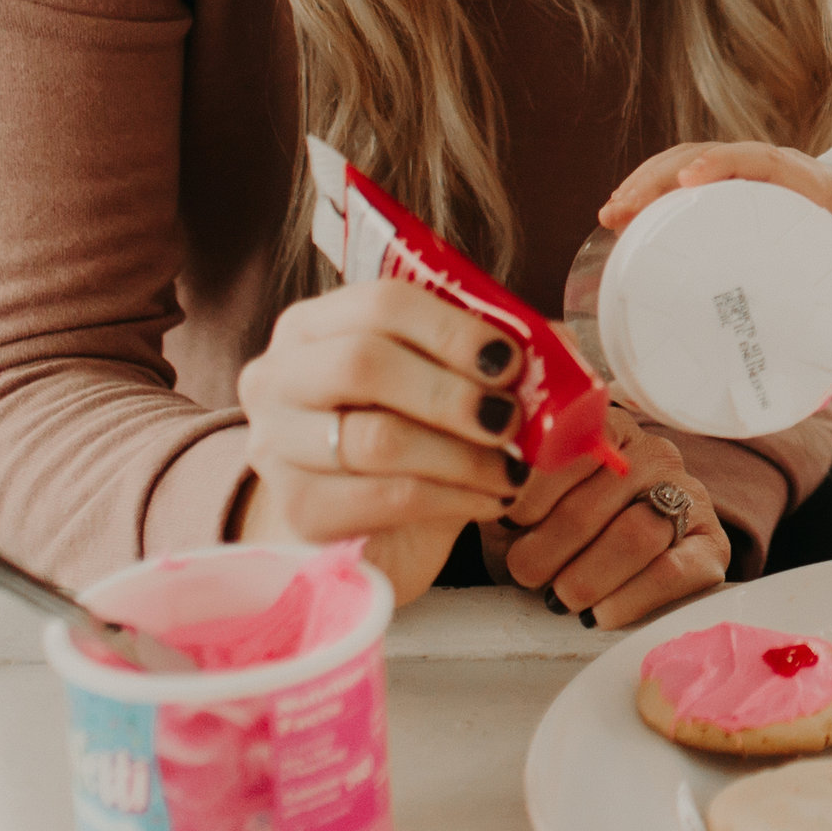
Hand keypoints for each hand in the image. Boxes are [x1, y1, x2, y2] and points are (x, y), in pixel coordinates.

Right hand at [240, 277, 525, 601]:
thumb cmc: (409, 437)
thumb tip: (556, 344)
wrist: (369, 528)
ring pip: (377, 438)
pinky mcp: (296, 510)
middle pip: (364, 363)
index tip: (509, 360)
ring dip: (463, 455)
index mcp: (314, 325)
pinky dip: (452, 498)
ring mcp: (276, 444)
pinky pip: (384, 497)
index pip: (380, 302)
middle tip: (509, 419)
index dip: (453, 328)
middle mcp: (278, 376)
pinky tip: (490, 499)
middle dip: (453, 393)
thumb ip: (489, 355)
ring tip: (513, 470)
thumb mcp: (446, 385)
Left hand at [495, 398, 729, 626]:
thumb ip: (506, 493)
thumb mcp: (522, 507)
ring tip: (557, 597)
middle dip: (550, 547)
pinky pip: (672, 572)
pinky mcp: (711, 547)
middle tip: (525, 572)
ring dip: (585, 576)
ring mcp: (689, 498)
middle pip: (597, 502)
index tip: (509, 521)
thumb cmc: (549, 533)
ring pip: (636, 536)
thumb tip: (488, 494)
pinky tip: (597, 614)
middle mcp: (655, 455)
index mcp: (607, 430)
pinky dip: (629, 599)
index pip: (573, 445)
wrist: (599, 567)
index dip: (534, 489)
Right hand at [601, 141, 831, 318]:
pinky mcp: (734, 184)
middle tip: (619, 213)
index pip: (763, 161)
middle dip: (657, 179)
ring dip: (645, 181)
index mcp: (811, 186)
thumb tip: (820, 396)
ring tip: (610, 215)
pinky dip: (655, 189)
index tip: (688, 182)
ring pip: (691, 161)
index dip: (724, 164)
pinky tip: (625, 216)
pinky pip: (690, 175)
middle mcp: (775, 170)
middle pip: (710, 157)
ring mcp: (751, 172)